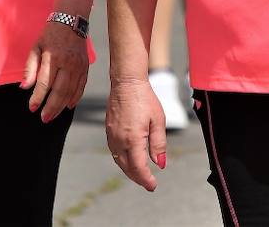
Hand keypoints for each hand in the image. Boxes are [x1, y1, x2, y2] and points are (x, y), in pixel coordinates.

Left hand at [20, 21, 90, 123]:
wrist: (71, 21)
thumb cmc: (50, 35)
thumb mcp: (35, 48)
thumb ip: (30, 68)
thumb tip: (25, 87)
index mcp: (53, 57)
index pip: (44, 83)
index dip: (38, 98)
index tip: (32, 108)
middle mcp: (68, 63)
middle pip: (59, 91)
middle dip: (51, 107)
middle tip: (43, 118)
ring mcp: (79, 66)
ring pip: (71, 92)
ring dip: (61, 106)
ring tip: (52, 116)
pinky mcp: (85, 67)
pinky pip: (81, 87)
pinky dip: (75, 98)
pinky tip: (68, 106)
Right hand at [105, 76, 166, 191]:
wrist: (126, 82)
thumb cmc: (145, 99)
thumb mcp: (158, 121)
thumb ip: (159, 144)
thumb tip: (159, 164)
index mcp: (133, 139)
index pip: (138, 168)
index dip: (146, 180)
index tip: (153, 186)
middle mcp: (119, 140)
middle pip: (127, 168)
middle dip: (138, 178)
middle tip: (148, 183)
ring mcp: (112, 136)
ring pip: (119, 161)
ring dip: (129, 171)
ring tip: (140, 175)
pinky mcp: (108, 131)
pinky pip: (114, 152)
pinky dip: (122, 160)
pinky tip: (129, 160)